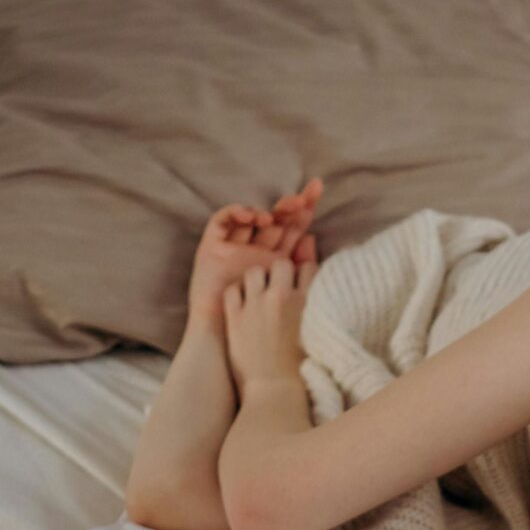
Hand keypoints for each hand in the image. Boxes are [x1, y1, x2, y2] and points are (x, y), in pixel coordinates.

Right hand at [189, 177, 322, 329]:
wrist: (227, 339)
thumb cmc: (259, 324)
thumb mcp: (286, 290)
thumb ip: (300, 267)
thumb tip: (312, 237)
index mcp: (276, 259)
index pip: (293, 228)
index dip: (305, 209)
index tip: (318, 190)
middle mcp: (256, 249)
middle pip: (275, 218)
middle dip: (290, 205)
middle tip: (303, 198)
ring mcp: (234, 247)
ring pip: (251, 216)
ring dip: (266, 210)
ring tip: (275, 216)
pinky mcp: (211, 247)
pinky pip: (222, 221)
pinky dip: (235, 212)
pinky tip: (251, 216)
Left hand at [222, 254, 315, 391]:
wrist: (275, 392)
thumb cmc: (303, 371)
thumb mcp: (318, 335)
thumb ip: (317, 309)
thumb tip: (313, 293)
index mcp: (307, 302)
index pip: (307, 267)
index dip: (303, 274)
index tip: (300, 285)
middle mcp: (281, 297)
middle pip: (280, 263)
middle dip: (280, 272)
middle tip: (278, 288)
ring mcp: (255, 305)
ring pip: (254, 271)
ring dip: (257, 280)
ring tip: (258, 295)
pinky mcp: (235, 317)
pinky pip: (232, 289)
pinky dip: (237, 293)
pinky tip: (242, 305)